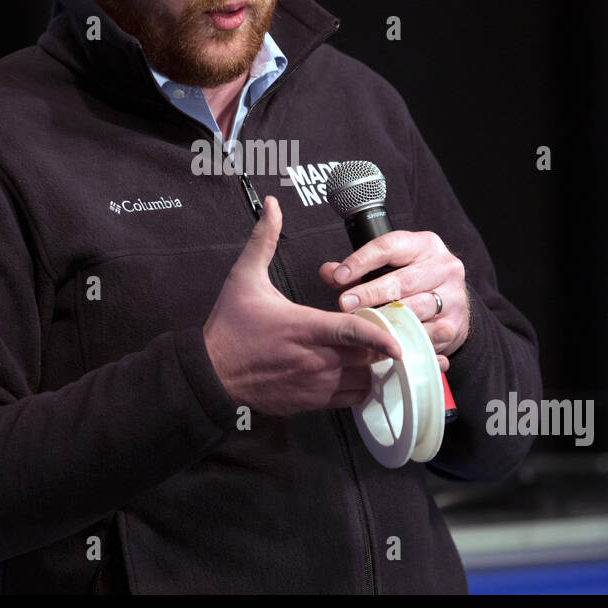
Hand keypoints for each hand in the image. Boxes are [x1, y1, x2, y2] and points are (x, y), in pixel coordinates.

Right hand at [203, 196, 402, 415]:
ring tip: (376, 351)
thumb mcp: (244, 278)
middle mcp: (313, 359)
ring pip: (362, 381)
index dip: (380, 335)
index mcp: (303, 327)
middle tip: (391, 331)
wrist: (210, 374)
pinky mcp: (310, 403)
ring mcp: (313, 385)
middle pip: (367, 357)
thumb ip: (264, 239)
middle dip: (382, 345)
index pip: (352, 332)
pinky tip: (356, 371)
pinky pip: (349, 400)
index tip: (398, 337)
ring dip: (373, 367)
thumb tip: (271, 205)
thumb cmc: (229, 327)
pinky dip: (360, 387)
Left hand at [319, 230, 470, 366]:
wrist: (452, 305)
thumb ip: (356, 270)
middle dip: (370, 293)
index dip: (361, 261)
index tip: (339, 276)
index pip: (389, 247)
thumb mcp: (387, 267)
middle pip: (402, 280)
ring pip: (416, 308)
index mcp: (424, 244)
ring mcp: (453, 296)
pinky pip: (427, 334)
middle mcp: (443, 266)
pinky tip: (386, 343)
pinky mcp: (455, 324)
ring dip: (386, 318)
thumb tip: (328, 273)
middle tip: (344, 304)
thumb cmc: (411, 282)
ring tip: (362, 325)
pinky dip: (405, 339)